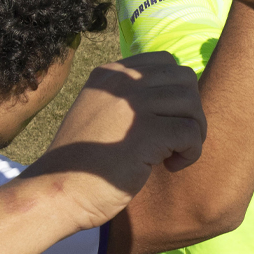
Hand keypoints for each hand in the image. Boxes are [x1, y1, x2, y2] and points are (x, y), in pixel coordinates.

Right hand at [27, 53, 206, 230]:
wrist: (59, 190)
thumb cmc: (84, 161)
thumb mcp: (101, 113)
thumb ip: (131, 98)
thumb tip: (181, 95)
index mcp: (110, 74)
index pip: (165, 63)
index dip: (176, 91)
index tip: (164, 121)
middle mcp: (122, 82)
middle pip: (184, 79)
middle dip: (190, 110)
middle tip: (175, 141)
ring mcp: (133, 105)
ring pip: (192, 104)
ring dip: (193, 133)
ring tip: (172, 155)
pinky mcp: (145, 133)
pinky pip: (190, 132)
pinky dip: (191, 152)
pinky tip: (170, 166)